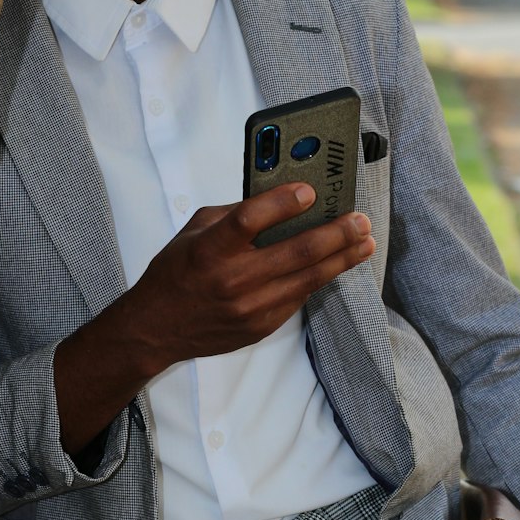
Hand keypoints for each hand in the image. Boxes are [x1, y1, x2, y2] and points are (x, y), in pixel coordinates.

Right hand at [124, 182, 374, 373]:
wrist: (156, 328)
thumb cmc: (175, 273)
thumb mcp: (194, 231)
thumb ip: (234, 214)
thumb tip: (279, 197)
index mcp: (210, 248)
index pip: (251, 219)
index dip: (283, 202)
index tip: (310, 191)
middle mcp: (232, 279)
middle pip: (297, 251)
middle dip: (336, 233)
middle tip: (359, 220)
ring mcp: (250, 307)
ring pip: (309, 278)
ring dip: (342, 258)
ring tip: (364, 242)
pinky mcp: (261, 325)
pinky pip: (299, 297)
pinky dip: (318, 278)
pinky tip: (334, 265)